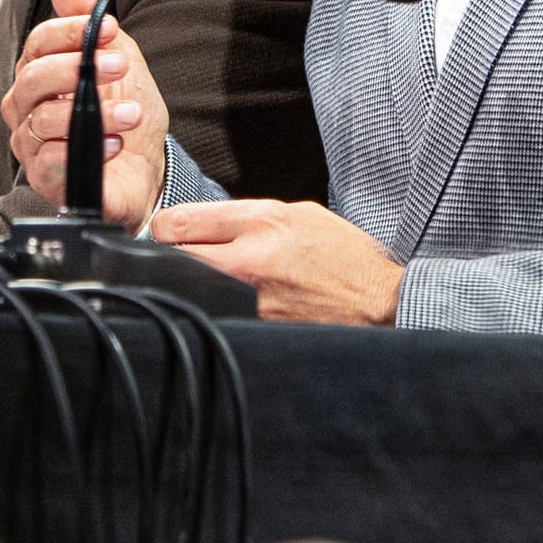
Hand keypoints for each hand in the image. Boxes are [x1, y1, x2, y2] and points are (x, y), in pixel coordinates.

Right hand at [2, 0, 166, 220]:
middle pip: (32, 79)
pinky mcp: (47, 178)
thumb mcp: (112, 50)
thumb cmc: (122, 109)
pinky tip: (114, 144)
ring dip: (97, 113)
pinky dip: (87, 149)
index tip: (111, 29)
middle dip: (79, 68)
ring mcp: (33, 144)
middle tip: (118, 66)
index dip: (71, 32)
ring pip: (46, 119)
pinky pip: (51, 160)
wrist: (145, 166)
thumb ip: (82, 11)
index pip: (38, 43)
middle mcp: (28, 108)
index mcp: (39, 73)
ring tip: (131, 112)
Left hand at [153, 199, 401, 325]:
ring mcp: (249, 299)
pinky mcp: (254, 327)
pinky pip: (214, 313)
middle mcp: (250, 260)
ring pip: (188, 289)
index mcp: (262, 222)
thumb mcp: (298, 215)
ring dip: (187, 284)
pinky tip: (224, 304)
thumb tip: (200, 224)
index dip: (163, 227)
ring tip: (204, 281)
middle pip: (172, 257)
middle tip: (173, 258)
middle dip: (167, 256)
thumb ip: (246, 218)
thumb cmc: (342, 256)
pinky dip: (211, 307)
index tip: (165, 232)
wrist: (378, 302)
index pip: (179, 221)